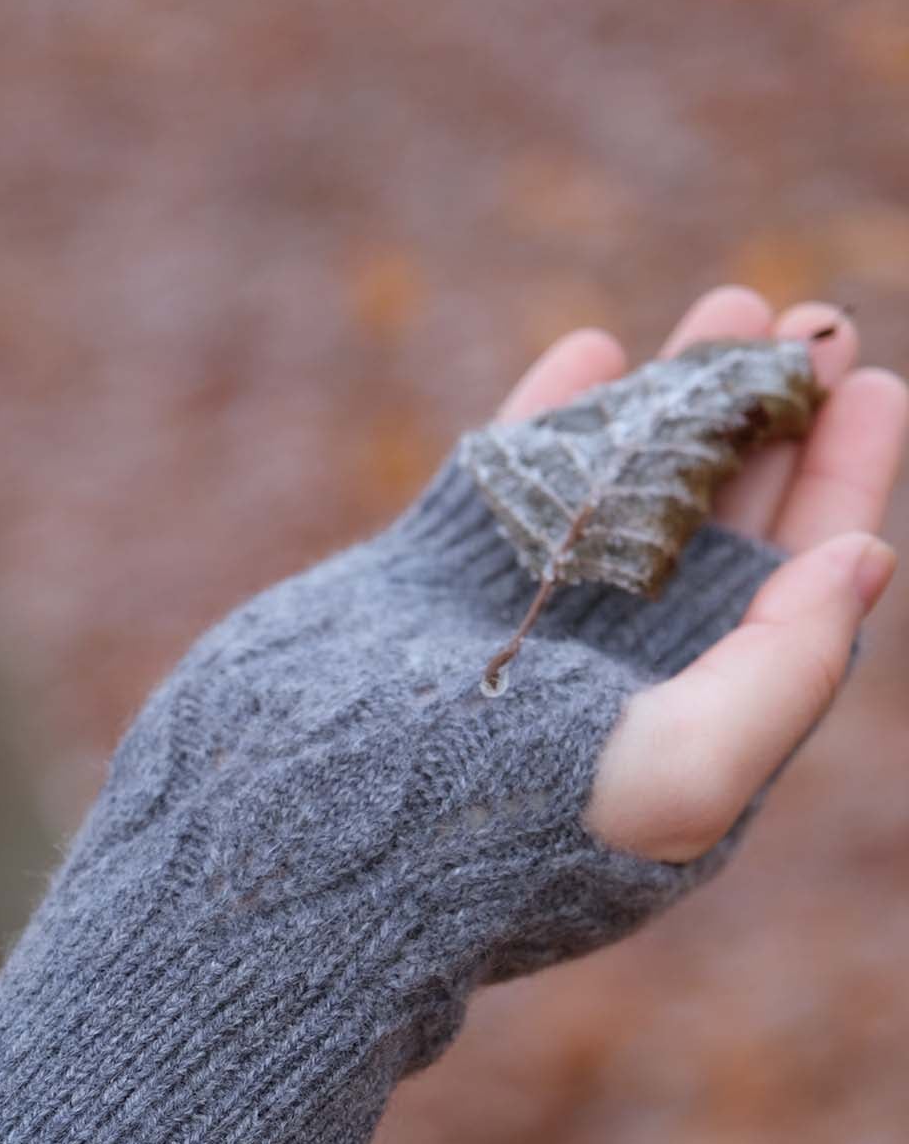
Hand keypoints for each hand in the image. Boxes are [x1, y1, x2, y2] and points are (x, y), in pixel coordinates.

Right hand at [94, 287, 904, 1009]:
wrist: (292, 832)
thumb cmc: (496, 830)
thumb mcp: (682, 776)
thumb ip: (787, 672)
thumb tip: (867, 556)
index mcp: (688, 718)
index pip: (791, 590)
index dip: (841, 488)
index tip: (873, 387)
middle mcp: (611, 665)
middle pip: (717, 523)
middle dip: (769, 422)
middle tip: (807, 323)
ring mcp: (516, 616)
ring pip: (622, 486)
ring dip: (679, 399)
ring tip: (728, 310)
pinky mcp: (430, 581)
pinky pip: (510, 481)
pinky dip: (554, 416)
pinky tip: (593, 350)